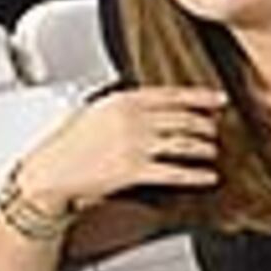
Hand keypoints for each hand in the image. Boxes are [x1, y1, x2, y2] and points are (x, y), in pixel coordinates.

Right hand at [19, 85, 222, 206]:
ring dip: (205, 149)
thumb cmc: (69, 143)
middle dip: (205, 126)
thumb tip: (155, 104)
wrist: (50, 171)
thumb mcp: (96, 110)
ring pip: (184, 144)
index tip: (219, 99)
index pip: (172, 94)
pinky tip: (208, 176)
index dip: (201, 97)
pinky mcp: (134, 171)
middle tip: (215, 130)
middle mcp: (132, 120)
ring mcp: (135, 145)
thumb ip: (125, 105)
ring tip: (212, 152)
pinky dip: (196, 175)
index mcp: (123, 100)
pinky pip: (175, 172)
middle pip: (184, 119)